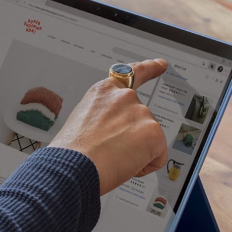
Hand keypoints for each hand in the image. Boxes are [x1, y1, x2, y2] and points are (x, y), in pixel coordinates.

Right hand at [49, 58, 168, 193]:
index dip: (150, 68)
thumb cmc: (70, 152)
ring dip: (135, 154)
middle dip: (133, 139)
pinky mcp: (153, 132)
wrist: (72, 166)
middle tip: (109, 151)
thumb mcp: (82, 122)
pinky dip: (144, 167)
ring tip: (110, 158)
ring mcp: (140, 112)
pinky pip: (157, 157)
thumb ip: (105, 118)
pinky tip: (124, 165)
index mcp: (104, 92)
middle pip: (142, 121)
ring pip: (149, 141)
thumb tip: (116, 136)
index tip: (161, 64)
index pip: (132, 73)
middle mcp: (124, 97)